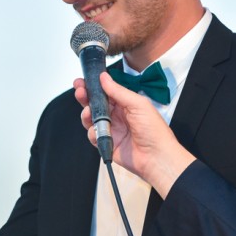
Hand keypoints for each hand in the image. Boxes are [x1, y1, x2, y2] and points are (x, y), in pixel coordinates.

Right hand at [74, 73, 195, 196]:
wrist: (156, 157)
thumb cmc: (154, 131)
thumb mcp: (138, 104)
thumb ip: (118, 91)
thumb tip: (104, 78)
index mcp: (125, 104)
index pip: (105, 91)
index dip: (93, 86)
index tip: (83, 81)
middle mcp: (117, 115)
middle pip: (95, 104)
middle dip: (85, 97)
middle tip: (80, 92)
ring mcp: (111, 129)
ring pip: (91, 119)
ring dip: (86, 114)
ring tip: (88, 113)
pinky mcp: (106, 143)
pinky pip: (93, 136)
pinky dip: (92, 133)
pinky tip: (97, 132)